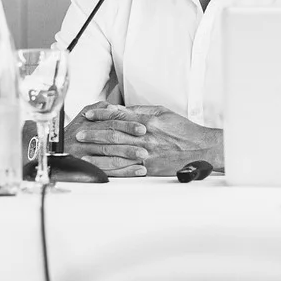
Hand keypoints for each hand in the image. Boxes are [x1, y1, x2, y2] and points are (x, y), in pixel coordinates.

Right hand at [64, 102, 148, 176]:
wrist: (54, 149)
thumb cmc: (73, 131)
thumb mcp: (84, 114)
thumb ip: (101, 108)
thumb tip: (116, 108)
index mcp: (88, 123)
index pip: (111, 122)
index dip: (128, 124)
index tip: (142, 128)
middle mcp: (86, 137)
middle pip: (111, 138)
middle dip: (130, 142)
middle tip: (146, 145)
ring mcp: (85, 153)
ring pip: (109, 155)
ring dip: (128, 157)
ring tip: (144, 158)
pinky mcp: (87, 167)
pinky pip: (107, 170)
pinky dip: (124, 171)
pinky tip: (136, 171)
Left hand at [71, 104, 222, 176]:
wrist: (201, 149)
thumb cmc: (183, 130)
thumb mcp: (163, 112)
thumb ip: (141, 111)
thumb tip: (122, 110)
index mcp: (148, 122)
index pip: (119, 116)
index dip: (101, 114)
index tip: (89, 114)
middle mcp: (145, 138)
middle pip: (114, 135)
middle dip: (94, 134)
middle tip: (79, 134)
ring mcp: (147, 155)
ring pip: (117, 153)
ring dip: (98, 153)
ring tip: (83, 153)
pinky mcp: (150, 169)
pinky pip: (127, 170)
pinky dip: (112, 170)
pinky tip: (101, 169)